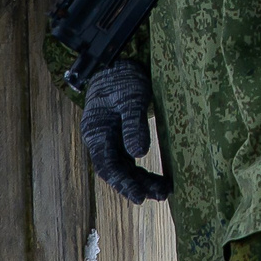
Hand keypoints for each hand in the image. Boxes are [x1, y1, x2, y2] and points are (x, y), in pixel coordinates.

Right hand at [80, 60, 169, 202]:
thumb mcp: (130, 98)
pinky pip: (130, 161)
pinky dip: (143, 171)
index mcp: (96, 131)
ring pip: (125, 168)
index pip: (108, 165)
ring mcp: (110, 140)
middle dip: (136, 185)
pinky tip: (160, 180)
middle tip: (160, 195)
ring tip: (165, 190)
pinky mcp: (121, 138)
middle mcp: (100, 140)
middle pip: (117, 171)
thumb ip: (133, 124)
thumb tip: (138, 154)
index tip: (139, 197)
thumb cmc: (122, 78)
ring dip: (142, 181)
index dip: (123, 183)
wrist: (118, 64)